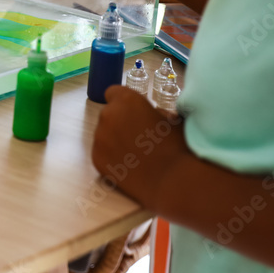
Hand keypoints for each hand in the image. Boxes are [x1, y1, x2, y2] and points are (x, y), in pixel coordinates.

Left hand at [91, 86, 189, 208]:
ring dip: (115, 140)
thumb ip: (154, 112)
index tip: (132, 113)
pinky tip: (129, 165)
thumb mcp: (171, 120)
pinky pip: (101, 152)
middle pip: (109, 115)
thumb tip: (151, 115)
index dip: (123, 103)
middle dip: (120, 123)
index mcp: (126, 100)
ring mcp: (99, 137)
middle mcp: (108, 115)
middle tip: (139, 137)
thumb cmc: (177, 146)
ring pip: (104, 134)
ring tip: (136, 154)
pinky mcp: (96, 158)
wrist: (173, 180)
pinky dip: (111, 157)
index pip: (113, 92)